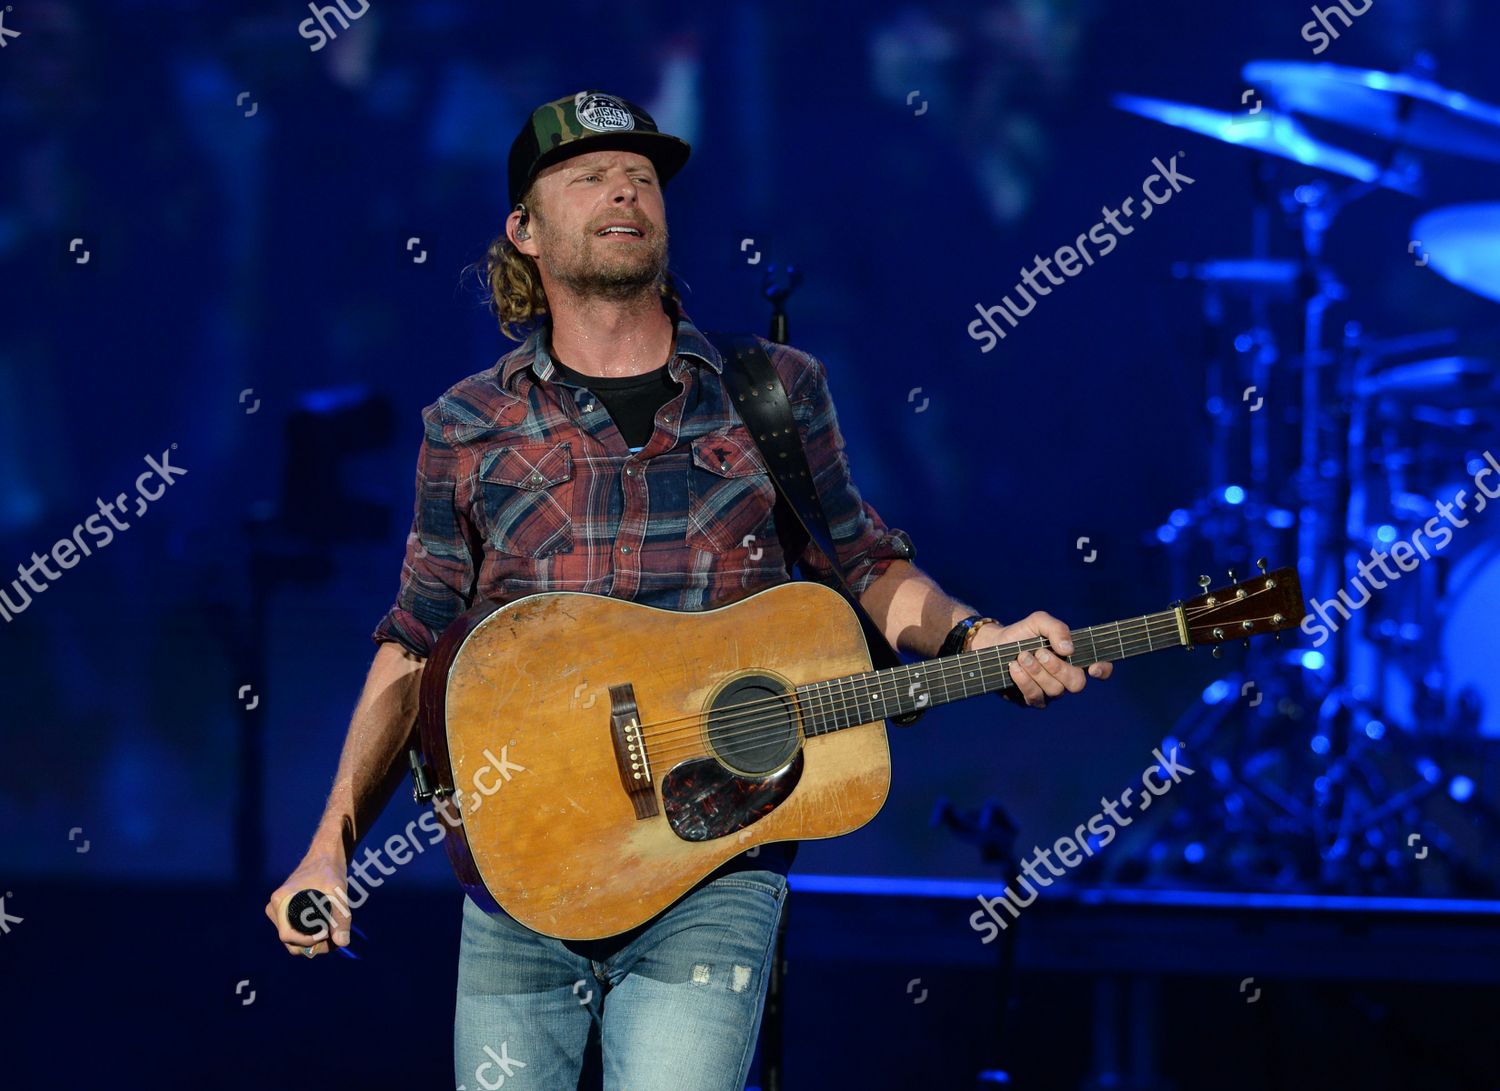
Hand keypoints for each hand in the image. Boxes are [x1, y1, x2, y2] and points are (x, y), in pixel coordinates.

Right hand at [266, 850, 351, 957]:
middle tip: (332, 936)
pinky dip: (309, 934)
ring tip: (332, 931)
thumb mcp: (338, 893)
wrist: (325, 855)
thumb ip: (341, 918)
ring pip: (293, 938)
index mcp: (281, 901)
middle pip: (289, 940)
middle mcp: (275, 907)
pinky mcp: (285, 911)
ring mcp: (278, 910)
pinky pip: (294, 930)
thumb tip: (342, 942)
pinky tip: (326, 928)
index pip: (287, 936)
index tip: (327, 934)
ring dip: (311, 941)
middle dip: (311, 944)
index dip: (307, 942)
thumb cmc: (329, 870)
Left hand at [971, 610, 1113, 708]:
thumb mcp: (1039, 621)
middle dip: (1058, 668)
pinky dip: (1024, 680)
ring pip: (1055, 690)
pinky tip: (1014, 667)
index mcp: (1074, 659)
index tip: (1091, 667)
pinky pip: (1035, 697)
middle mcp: (1065, 678)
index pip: (1101, 669)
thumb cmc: (1022, 633)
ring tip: (1022, 656)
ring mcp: (1050, 692)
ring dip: (1037, 671)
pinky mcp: (1031, 700)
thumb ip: (1057, 628)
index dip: (1102, 670)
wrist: (994, 644)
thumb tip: (1069, 649)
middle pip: (1077, 683)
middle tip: (1039, 652)